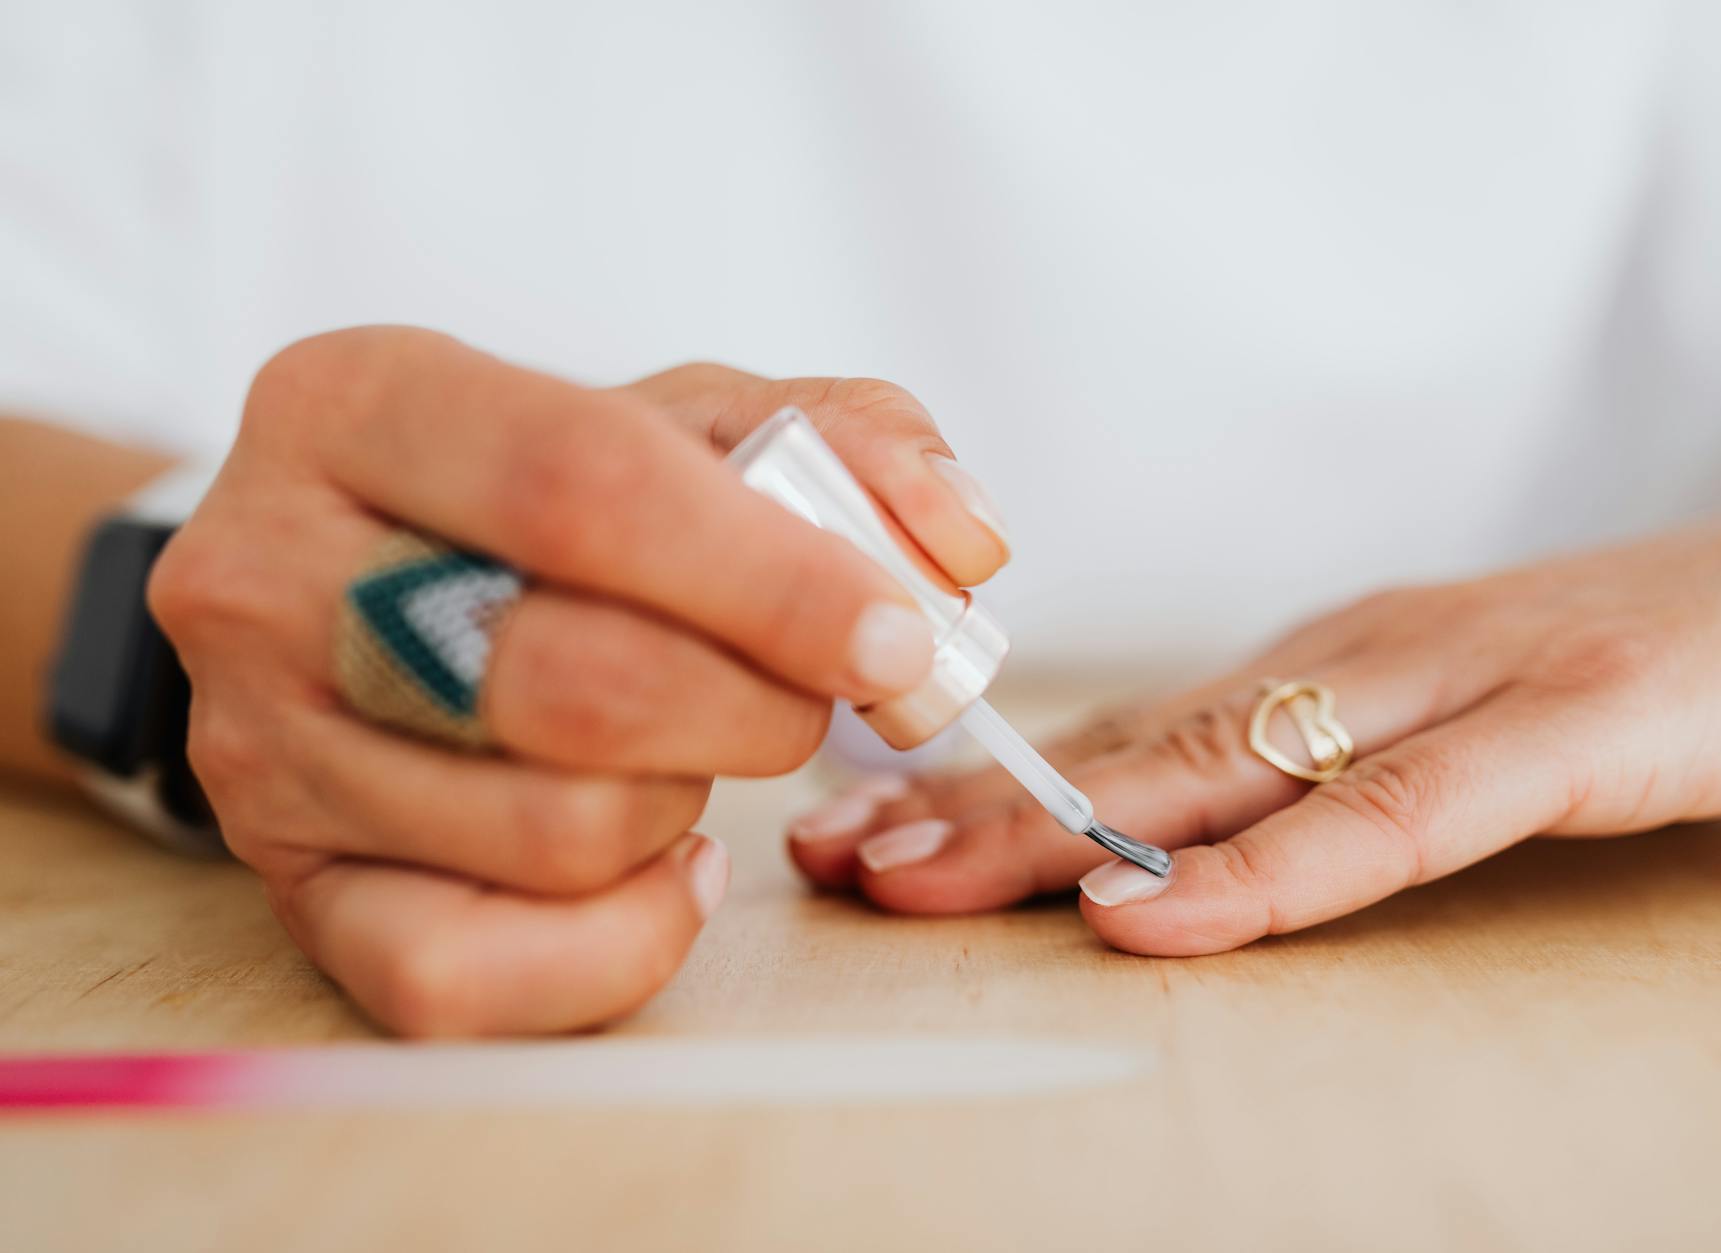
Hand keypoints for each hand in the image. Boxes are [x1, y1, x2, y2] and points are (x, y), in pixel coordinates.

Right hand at [150, 328, 1007, 1033]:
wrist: (343, 587)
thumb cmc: (539, 503)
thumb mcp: (677, 421)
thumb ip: (840, 446)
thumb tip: (961, 543)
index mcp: (358, 403)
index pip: (582, 484)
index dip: (772, 578)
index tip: (898, 635)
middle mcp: (265, 570)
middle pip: (575, 680)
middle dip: (757, 706)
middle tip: (810, 694)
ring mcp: (258, 743)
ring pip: (555, 832)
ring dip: (686, 803)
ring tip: (689, 747)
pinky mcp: (290, 886)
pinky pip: (466, 971)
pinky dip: (616, 940)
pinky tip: (659, 865)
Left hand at [788, 476, 1720, 954]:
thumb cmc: (1637, 663)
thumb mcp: (1453, 721)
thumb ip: (1330, 770)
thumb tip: (1186, 842)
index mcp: (1331, 666)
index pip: (1129, 737)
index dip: (984, 790)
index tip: (859, 834)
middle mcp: (1360, 662)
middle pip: (1136, 750)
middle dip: (972, 809)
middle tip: (832, 861)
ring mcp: (1455, 688)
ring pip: (1226, 769)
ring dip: (1059, 828)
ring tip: (921, 880)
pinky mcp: (1563, 730)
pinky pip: (1390, 818)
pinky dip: (1266, 871)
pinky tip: (1154, 911)